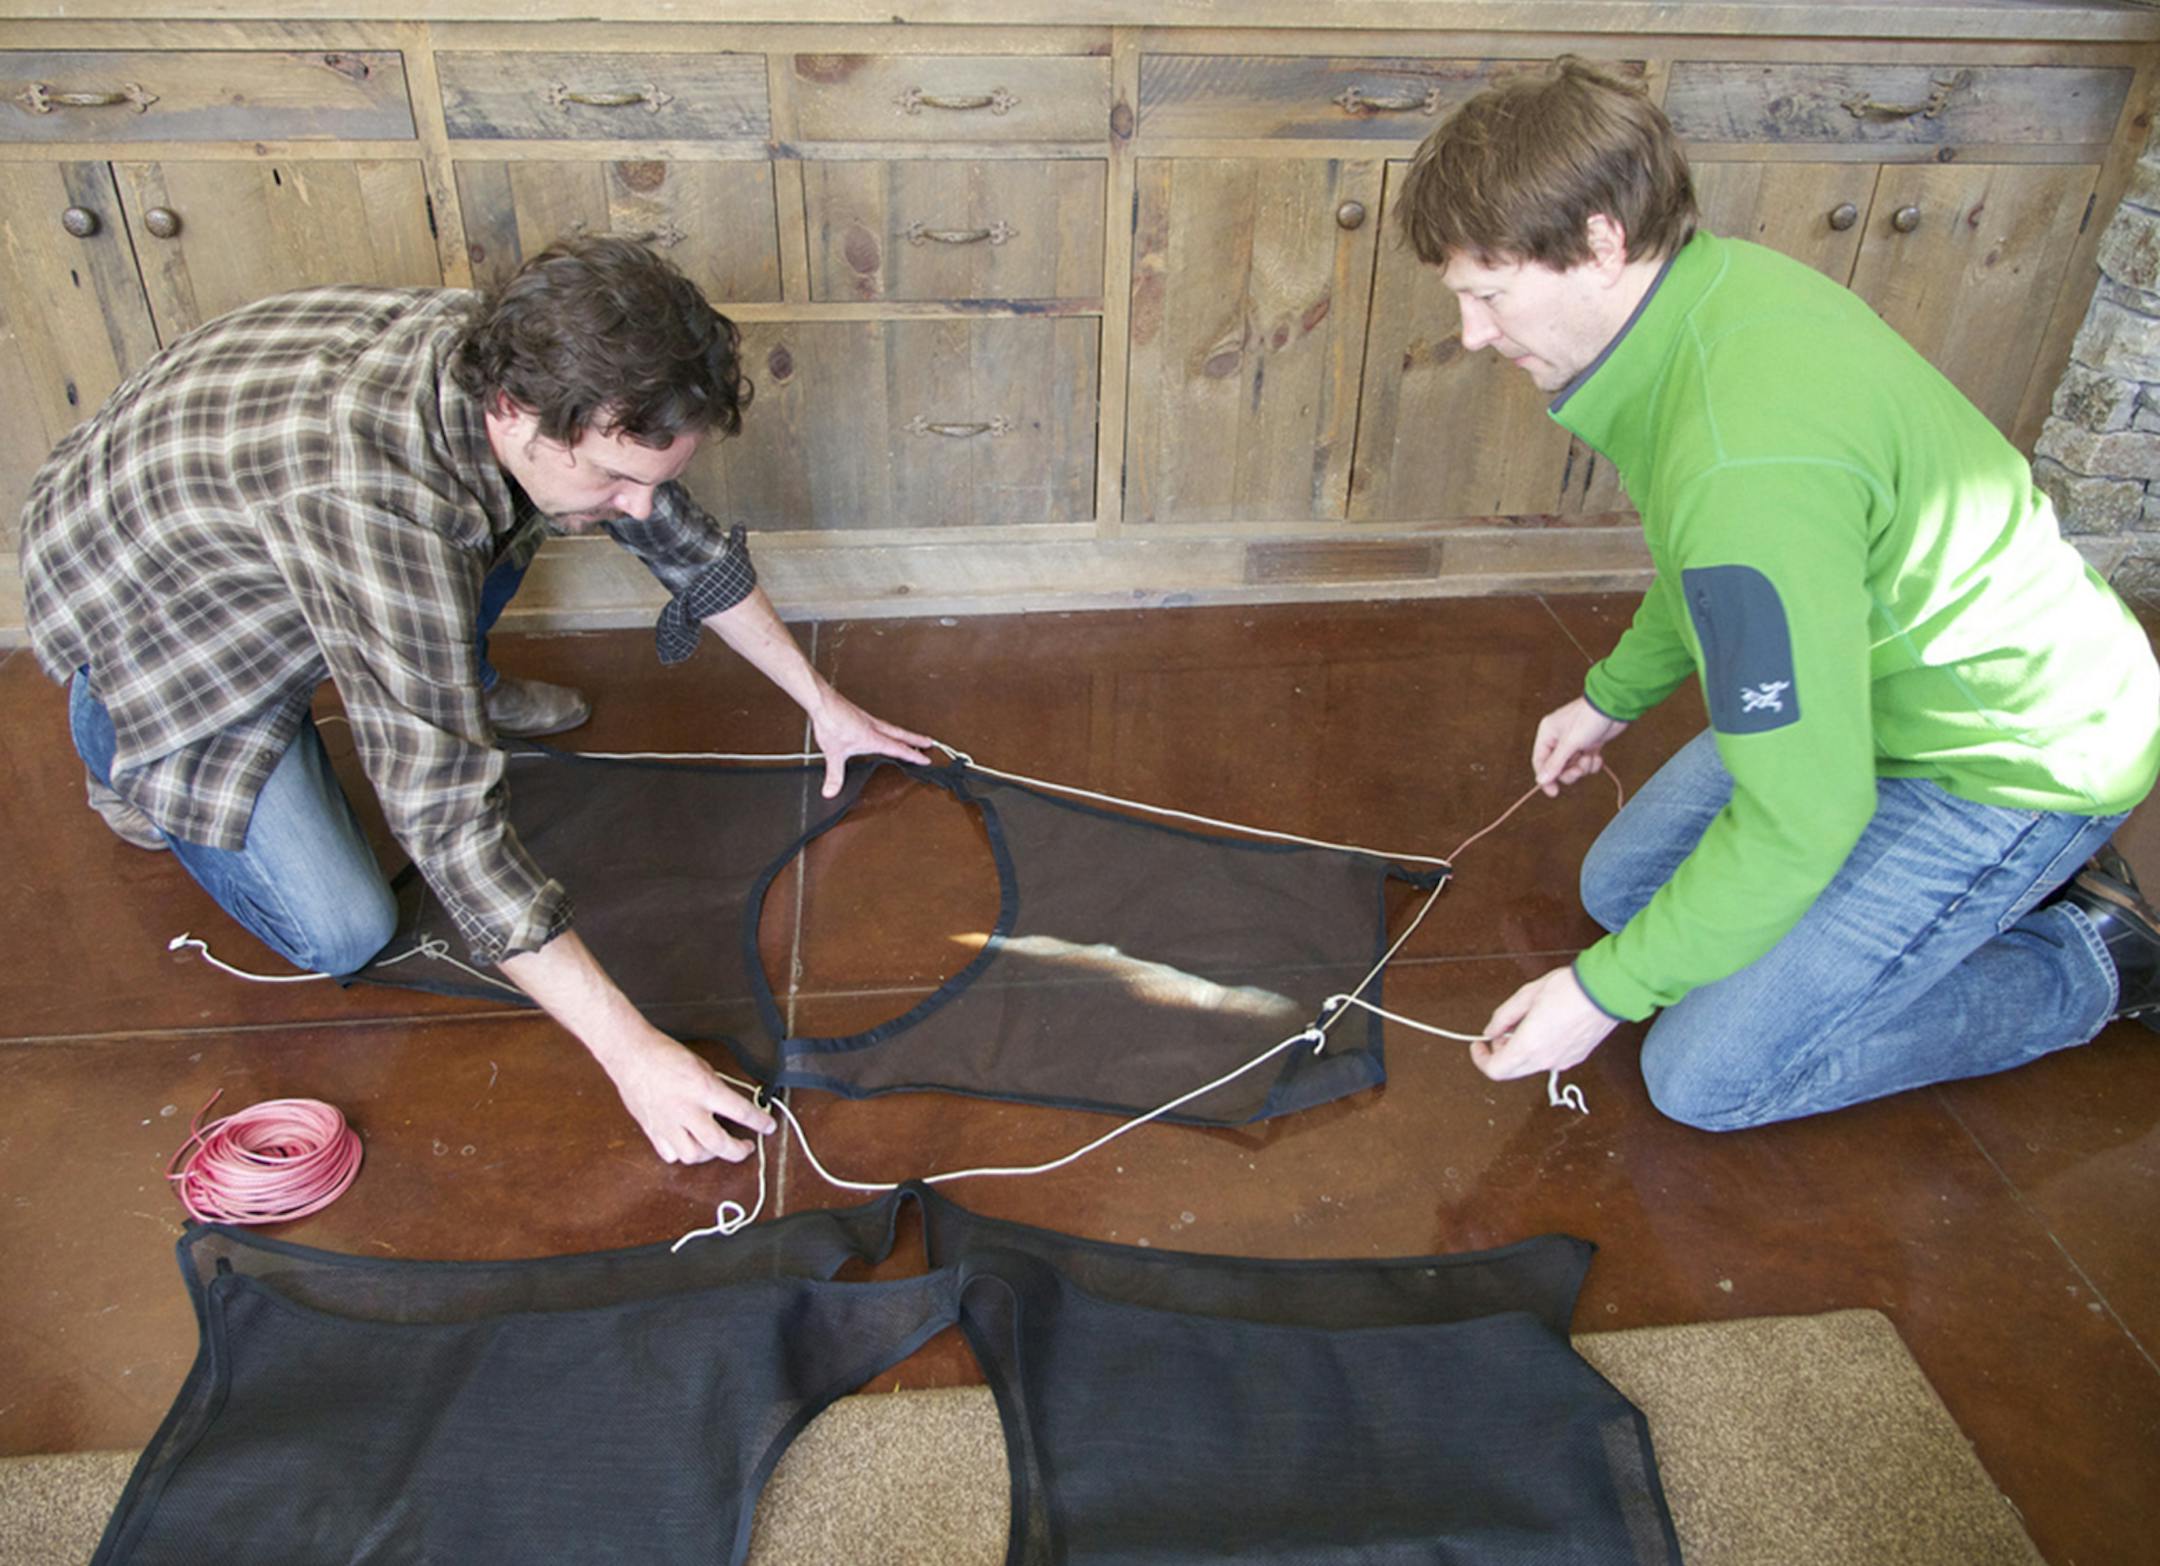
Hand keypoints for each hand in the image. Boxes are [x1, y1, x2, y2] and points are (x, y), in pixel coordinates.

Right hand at [599, 1028, 777, 1163]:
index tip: (768, 1126)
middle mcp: (686, 1110)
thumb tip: (730, 1104)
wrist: (631, 1054)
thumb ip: (716, 1088)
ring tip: (715, 1147)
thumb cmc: (664, 1054)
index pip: (741, 1111)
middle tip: (746, 1147)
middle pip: (718, 1144)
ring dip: (709, 1155)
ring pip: (693, 1156)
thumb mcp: (701, 1065)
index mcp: (703, 1089)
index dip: (759, 1121)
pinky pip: (670, 1154)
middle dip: (738, 1151)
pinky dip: (682, 1154)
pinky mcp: (652, 1130)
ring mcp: (667, 1124)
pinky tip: (688, 1145)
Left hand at [808, 690, 934, 798]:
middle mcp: (873, 727)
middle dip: (916, 740)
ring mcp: (867, 720)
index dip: (913, 755)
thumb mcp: (833, 753)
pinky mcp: (859, 715)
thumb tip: (832, 791)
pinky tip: (881, 730)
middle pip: (901, 734)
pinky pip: (880, 723)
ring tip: (909, 737)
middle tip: (929, 742)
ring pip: (892, 727)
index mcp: (873, 738)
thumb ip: (834, 775)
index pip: (898, 748)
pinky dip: (888, 728)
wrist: (822, 701)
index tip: (925, 759)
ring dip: (903, 733)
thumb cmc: (830, 722)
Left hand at [1471, 965, 1618, 1081]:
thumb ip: (1504, 1016)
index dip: (1481, 1059)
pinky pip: (1548, 1060)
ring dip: (1519, 1051)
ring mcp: (1563, 1061)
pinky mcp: (1576, 1057)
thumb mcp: (1527, 995)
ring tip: (1525, 1023)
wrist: (1607, 991)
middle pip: (1511, 1071)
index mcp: (1530, 1046)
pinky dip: (1538, 1050)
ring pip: (1530, 1066)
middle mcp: (1546, 1060)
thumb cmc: (1571, 989)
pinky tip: (1543, 1028)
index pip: (1495, 1069)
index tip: (1479, 1044)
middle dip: (1499, 1054)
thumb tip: (1491, 1030)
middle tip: (1501, 1032)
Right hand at [1532, 697, 1629, 797]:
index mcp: (1547, 734)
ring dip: (1583, 767)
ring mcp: (1574, 742)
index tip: (1554, 792)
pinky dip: (1592, 763)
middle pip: (1557, 767)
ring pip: (1573, 766)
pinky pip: (1585, 762)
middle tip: (1579, 770)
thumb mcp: (1570, 743)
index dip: (1545, 778)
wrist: (1613, 707)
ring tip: (1590, 757)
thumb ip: (1555, 763)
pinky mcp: (1588, 745)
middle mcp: (1558, 739)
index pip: (1540, 761)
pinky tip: (1597, 756)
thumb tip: (1541, 780)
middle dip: (1570, 771)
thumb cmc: (1589, 718)